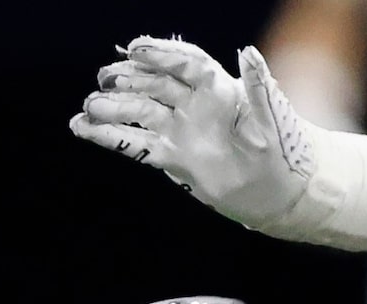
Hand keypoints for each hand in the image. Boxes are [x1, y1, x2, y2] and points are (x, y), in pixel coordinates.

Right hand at [70, 39, 366, 249]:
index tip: (133, 48)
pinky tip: (83, 130)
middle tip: (103, 81)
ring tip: (84, 110)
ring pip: (139, 113)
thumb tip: (249, 51)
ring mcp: (181, 129)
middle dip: (127, 81)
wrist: (281, 192)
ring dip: (111, 109)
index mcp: (219, 89)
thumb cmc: (283, 150)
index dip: (160, 53)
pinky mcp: (172, 155)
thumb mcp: (272, 117)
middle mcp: (195, 104)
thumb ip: (259, 85)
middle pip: (154, 85)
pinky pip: (136, 144)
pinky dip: (109, 137)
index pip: (184, 63)